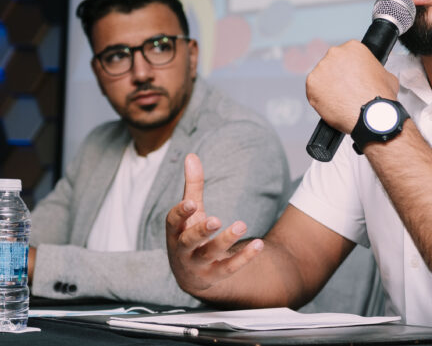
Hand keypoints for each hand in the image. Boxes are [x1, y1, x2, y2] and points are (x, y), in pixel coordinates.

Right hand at [165, 153, 262, 294]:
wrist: (190, 276)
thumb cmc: (189, 235)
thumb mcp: (191, 213)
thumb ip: (192, 186)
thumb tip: (191, 155)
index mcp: (175, 232)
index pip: (173, 222)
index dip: (181, 213)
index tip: (191, 202)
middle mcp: (182, 250)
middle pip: (189, 241)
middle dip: (202, 231)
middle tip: (217, 219)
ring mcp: (198, 265)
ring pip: (210, 254)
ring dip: (226, 241)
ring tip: (242, 225)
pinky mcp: (214, 276)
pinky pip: (229, 268)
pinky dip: (244, 257)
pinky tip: (259, 244)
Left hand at [305, 40, 399, 132]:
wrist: (371, 115)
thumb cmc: (379, 97)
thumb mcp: (387, 76)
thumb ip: (374, 71)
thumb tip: (373, 76)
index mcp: (353, 48)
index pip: (346, 56)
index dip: (348, 69)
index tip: (350, 78)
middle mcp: (335, 54)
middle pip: (332, 64)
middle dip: (337, 76)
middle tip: (345, 90)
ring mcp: (321, 68)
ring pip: (322, 77)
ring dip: (328, 87)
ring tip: (340, 100)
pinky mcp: (312, 83)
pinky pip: (313, 90)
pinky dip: (320, 98)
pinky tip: (331, 105)